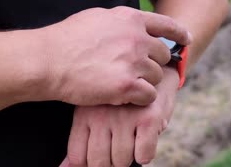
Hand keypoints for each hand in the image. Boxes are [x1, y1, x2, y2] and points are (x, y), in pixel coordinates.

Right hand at [45, 6, 190, 105]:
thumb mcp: (95, 18)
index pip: (166, 24)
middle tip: (137, 72)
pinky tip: (124, 97)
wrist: (48, 60)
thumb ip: (118, 21)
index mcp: (130, 19)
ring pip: (156, 77)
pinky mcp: (127, 85)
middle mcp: (136, 37)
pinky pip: (148, 95)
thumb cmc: (66, 39)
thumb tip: (130, 24)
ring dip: (144, 82)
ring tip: (123, 85)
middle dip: (153, 64)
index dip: (179, 33)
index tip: (186, 40)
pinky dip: (139, 99)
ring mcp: (133, 61)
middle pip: (163, 54)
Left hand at [61, 67, 179, 166]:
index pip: (77, 157)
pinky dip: (145, 153)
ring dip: (129, 156)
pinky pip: (143, 156)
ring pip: (121, 161)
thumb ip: (80, 142)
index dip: (89, 163)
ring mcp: (125, 117)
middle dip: (110, 161)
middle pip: (99, 162)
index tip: (100, 154)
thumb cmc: (120, 100)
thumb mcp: (93, 113)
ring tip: (131, 136)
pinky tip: (143, 137)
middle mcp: (102, 115)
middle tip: (117, 145)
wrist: (153, 72)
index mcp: (84, 114)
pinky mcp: (148, 118)